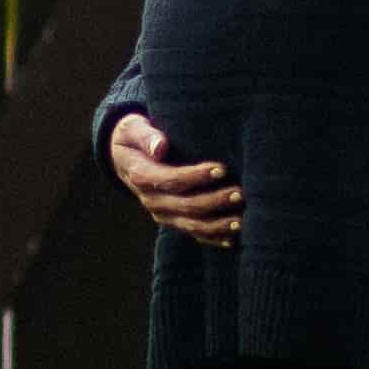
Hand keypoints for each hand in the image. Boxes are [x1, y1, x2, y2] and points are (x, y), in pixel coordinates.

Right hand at [107, 109, 241, 245]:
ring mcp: (163, 214)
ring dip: (217, 225)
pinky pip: (193, 233)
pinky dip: (213, 238)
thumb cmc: (135, 137)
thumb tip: (160, 146)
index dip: (196, 177)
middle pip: (185, 205)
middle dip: (214, 201)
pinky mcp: (173, 221)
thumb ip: (146, 136)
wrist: (126, 158)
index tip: (221, 169)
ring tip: (241, 220)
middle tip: (239, 192)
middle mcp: (151, 200)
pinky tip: (232, 239)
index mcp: (141, 176)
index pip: (171, 180)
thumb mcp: (133, 129)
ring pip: (191, 225)